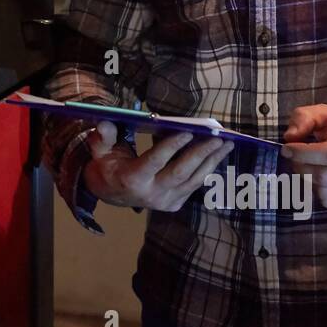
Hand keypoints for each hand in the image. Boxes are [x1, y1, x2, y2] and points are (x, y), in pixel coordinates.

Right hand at [82, 119, 233, 211]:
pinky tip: (217, 154)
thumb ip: (102, 137)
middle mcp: (151, 194)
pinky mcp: (174, 204)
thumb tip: (105, 122)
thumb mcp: (99, 151)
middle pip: (180, 173)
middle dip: (200, 154)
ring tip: (227, 144)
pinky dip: (206, 169)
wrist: (111, 194)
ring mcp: (165, 201)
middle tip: (218, 137)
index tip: (188, 131)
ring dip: (211, 161)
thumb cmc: (106, 166)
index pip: (155, 161)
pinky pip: (193, 185)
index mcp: (132, 179)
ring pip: (193, 181)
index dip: (171, 146)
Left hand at [280, 104, 326, 210]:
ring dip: (309, 182)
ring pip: (325, 193)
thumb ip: (305, 118)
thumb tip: (290, 136)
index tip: (287, 149)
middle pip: (324, 176)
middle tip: (296, 160)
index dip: (302, 154)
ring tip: (309, 169)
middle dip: (302, 168)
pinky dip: (320, 193)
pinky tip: (322, 180)